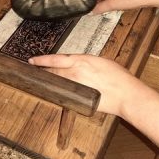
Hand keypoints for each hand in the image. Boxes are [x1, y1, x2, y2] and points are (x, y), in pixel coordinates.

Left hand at [28, 53, 148, 116]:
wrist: (126, 94)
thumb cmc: (118, 77)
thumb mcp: (101, 61)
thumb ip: (85, 62)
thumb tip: (76, 64)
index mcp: (81, 61)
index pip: (55, 59)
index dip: (42, 60)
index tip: (32, 60)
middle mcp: (75, 72)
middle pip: (52, 72)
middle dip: (42, 71)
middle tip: (33, 71)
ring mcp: (76, 86)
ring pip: (56, 82)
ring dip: (48, 81)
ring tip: (40, 80)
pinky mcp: (79, 98)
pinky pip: (63, 94)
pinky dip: (57, 91)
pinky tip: (53, 91)